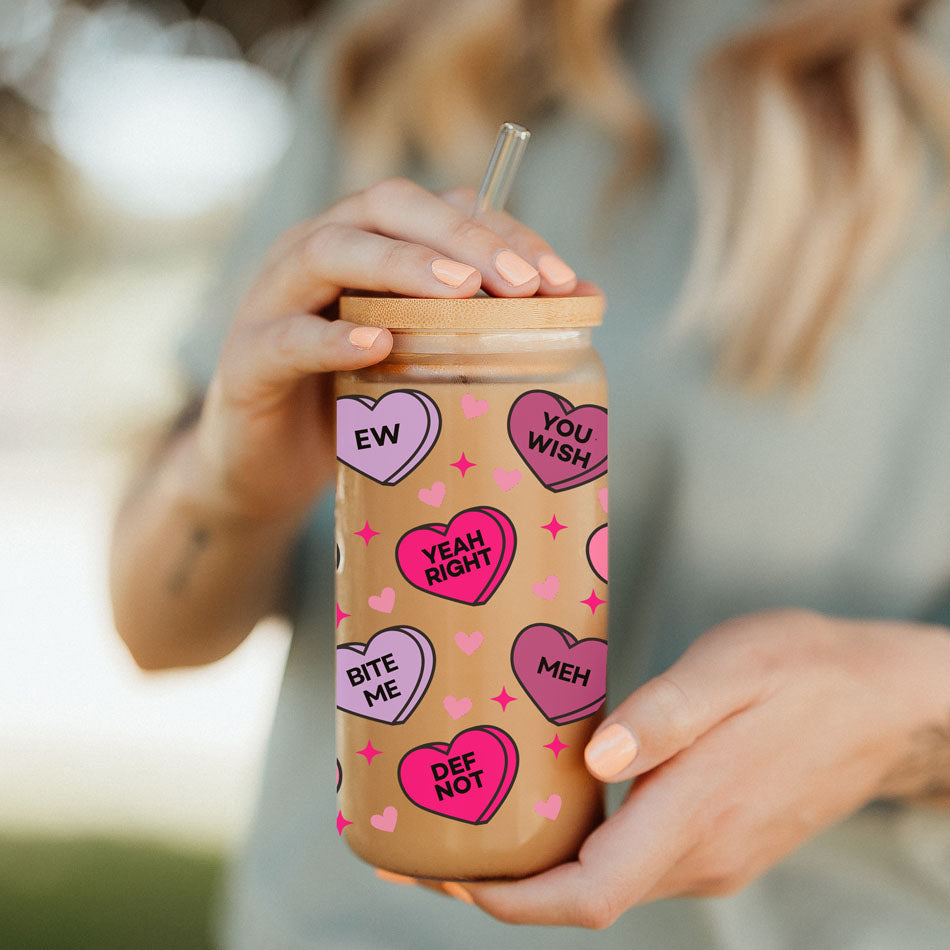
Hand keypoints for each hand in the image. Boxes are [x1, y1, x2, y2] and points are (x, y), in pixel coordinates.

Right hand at [190, 178, 578, 519]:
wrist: (267, 470)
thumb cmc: (355, 408)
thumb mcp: (423, 362)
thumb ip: (480, 328)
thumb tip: (584, 305)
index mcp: (366, 247)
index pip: (439, 210)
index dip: (502, 231)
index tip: (562, 279)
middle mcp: (316, 254)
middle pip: (387, 207)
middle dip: (463, 236)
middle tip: (524, 282)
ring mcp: (272, 301)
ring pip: (330, 250)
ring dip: (401, 264)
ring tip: (464, 292)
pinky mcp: (245, 360)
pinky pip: (285, 339)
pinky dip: (330, 339)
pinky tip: (379, 346)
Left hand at [463, 609, 949, 927]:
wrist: (883, 701)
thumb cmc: (805, 670)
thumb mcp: (734, 668)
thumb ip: (665, 717)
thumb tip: (596, 762)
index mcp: (695, 815)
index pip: (588, 894)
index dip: (511, 898)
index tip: (450, 874)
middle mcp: (701, 853)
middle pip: (587, 895)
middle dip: (510, 882)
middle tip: (443, 836)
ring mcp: (715, 853)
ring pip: (612, 878)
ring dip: (545, 863)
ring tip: (487, 814)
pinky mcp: (722, 837)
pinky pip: (638, 857)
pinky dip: (586, 846)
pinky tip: (561, 802)